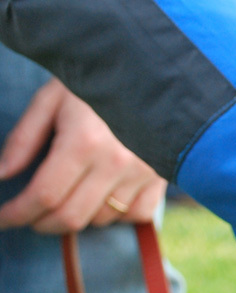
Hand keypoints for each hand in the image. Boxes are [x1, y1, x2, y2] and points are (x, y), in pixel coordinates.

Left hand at [0, 78, 166, 231]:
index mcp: (83, 141)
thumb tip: (2, 174)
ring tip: (66, 198)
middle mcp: (115, 162)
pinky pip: (137, 213)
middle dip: (40, 223)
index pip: (44, 195)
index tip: (1, 219)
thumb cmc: (97, 80)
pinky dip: (117, 215)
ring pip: (102, 219)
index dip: (15, 214)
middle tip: (27, 215)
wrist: (154, 69)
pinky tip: (104, 199)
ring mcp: (142, 171)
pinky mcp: (162, 174)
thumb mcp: (52, 98)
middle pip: (70, 217)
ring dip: (77, 217)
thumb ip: (24, 138)